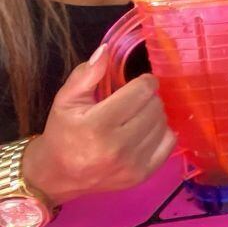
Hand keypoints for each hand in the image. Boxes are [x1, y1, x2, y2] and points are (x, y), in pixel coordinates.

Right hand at [22, 53, 175, 204]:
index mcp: (97, 125)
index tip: (136, 84)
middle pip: (156, 105)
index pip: (142, 91)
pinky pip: (170, 143)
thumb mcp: (66, 100)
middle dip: (147, 98)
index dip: (143, 82)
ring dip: (154, 115)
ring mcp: (131, 165)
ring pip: (164, 122)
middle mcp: (117, 148)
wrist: (57, 175)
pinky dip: (161, 133)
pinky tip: (144, 132)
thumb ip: (87, 74)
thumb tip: (106, 50)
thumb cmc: (63, 133)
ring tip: (135, 118)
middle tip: (132, 103)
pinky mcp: (142, 176)